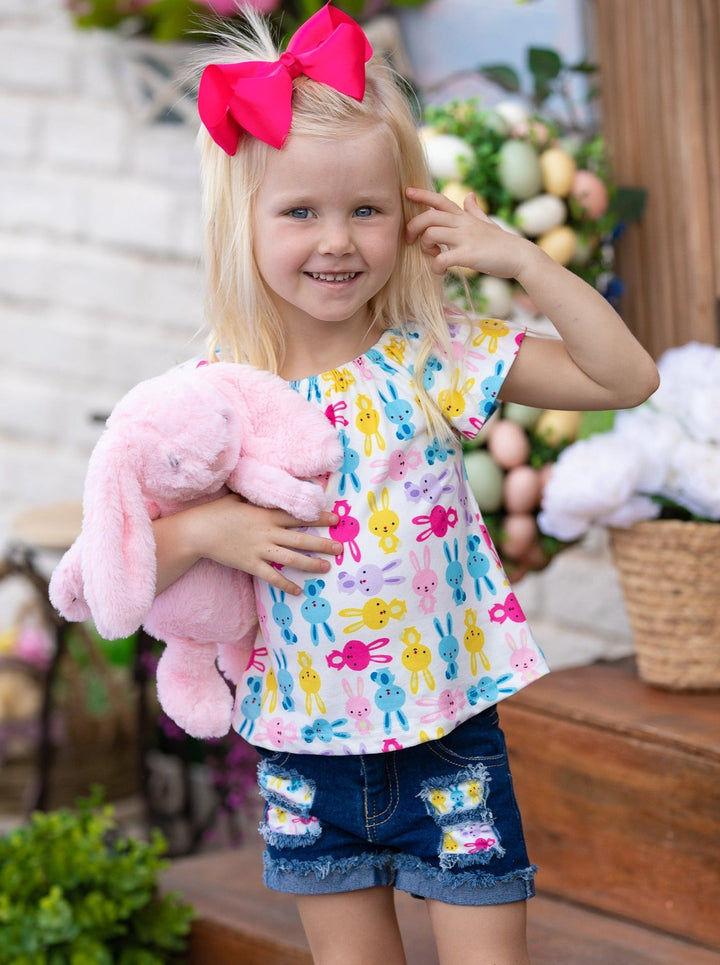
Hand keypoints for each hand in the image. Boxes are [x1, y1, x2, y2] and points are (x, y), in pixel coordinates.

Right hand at [154, 494, 341, 596]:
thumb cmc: (216, 512)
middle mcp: (267, 532)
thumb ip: (256, 497)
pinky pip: (272, 577)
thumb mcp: (238, 498)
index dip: (318, 517)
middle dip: (323, 543)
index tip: (335, 519)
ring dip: (311, 564)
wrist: (197, 532)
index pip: (297, 516)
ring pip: (292, 559)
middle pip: (301, 539)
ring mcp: (260, 550)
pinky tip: (298, 591)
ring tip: (327, 567)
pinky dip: (286, 584)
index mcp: (266, 515)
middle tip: (341, 548)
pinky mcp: (250, 565)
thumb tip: (266, 487)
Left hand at [405, 186, 534, 280]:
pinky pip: (442, 258)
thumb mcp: (487, 223)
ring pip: (431, 234)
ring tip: (433, 256)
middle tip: (411, 240)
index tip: (407, 192)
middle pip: (429, 216)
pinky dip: (436, 267)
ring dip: (425, 247)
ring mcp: (465, 238)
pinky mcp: (468, 255)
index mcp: (465, 216)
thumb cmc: (502, 243)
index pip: (440, 200)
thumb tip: (469, 195)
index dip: (422, 195)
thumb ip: (474, 210)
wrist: (520, 257)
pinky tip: (440, 271)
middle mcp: (463, 224)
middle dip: (413, 227)